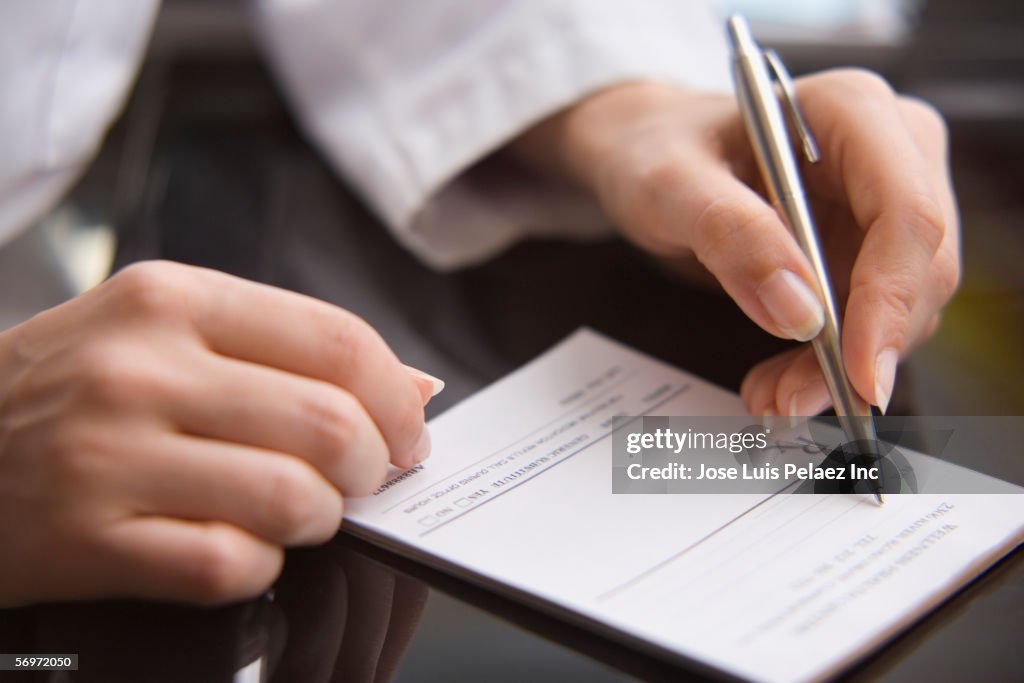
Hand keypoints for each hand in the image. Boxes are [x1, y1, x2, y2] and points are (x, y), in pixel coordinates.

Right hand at [0, 261, 438, 605]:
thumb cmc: (71, 388)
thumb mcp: (164, 330)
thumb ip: (287, 349)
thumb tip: (413, 387)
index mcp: (172, 301)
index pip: (337, 341)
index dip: (395, 397)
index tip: (407, 430)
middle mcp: (139, 369)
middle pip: (328, 425)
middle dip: (372, 467)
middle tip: (362, 478)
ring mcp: (107, 457)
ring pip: (292, 500)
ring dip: (320, 519)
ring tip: (300, 512)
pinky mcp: (85, 540)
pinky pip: (229, 566)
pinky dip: (259, 566)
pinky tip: (240, 547)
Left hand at [511, 71, 958, 416]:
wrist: (645, 151)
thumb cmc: (654, 149)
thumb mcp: (668, 185)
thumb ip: (730, 233)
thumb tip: (799, 311)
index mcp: (852, 111)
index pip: (906, 212)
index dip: (892, 299)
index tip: (857, 373)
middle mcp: (888, 151)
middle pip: (918, 267)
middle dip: (861, 347)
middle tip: (791, 400)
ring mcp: (882, 202)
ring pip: (901, 305)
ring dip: (840, 365)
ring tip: (771, 395)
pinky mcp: (865, 246)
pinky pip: (869, 318)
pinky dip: (827, 361)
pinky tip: (781, 381)